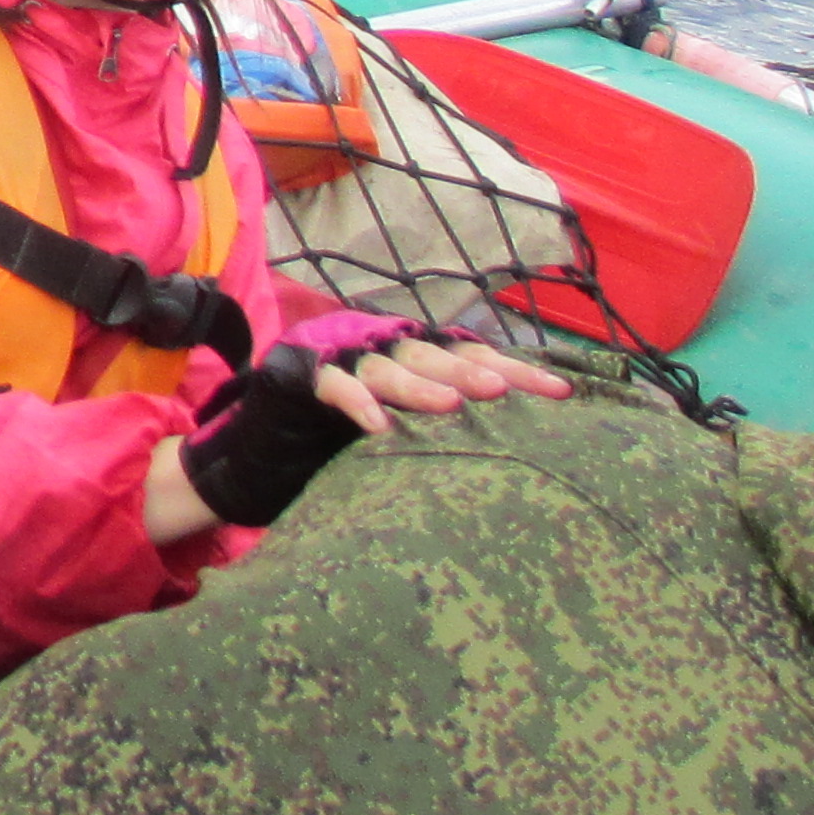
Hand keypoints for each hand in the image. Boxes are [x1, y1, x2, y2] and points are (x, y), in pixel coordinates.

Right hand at [158, 327, 572, 534]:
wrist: (250, 461)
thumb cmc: (336, 458)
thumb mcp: (404, 444)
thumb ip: (444, 433)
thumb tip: (525, 451)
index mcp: (410, 363)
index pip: (470, 358)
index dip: (515, 372)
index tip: (563, 395)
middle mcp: (377, 353)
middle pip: (435, 353)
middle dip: (474, 371)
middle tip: (507, 393)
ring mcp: (337, 361)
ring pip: (388, 364)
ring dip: (420, 383)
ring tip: (454, 404)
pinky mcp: (296, 378)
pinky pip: (332, 386)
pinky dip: (357, 402)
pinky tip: (380, 428)